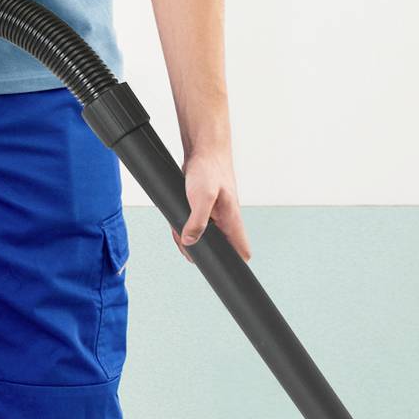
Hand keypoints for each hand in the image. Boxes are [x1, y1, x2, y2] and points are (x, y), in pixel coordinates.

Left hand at [175, 146, 253, 261]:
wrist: (203, 149)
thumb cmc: (208, 169)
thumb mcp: (201, 196)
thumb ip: (197, 221)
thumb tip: (190, 242)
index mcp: (233, 220)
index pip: (243, 252)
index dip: (234, 264)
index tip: (220, 269)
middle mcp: (226, 221)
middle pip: (220, 249)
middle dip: (201, 252)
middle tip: (186, 246)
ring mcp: (215, 216)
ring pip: (204, 238)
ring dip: (188, 238)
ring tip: (178, 229)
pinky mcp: (203, 209)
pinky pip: (194, 226)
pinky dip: (183, 227)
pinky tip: (175, 221)